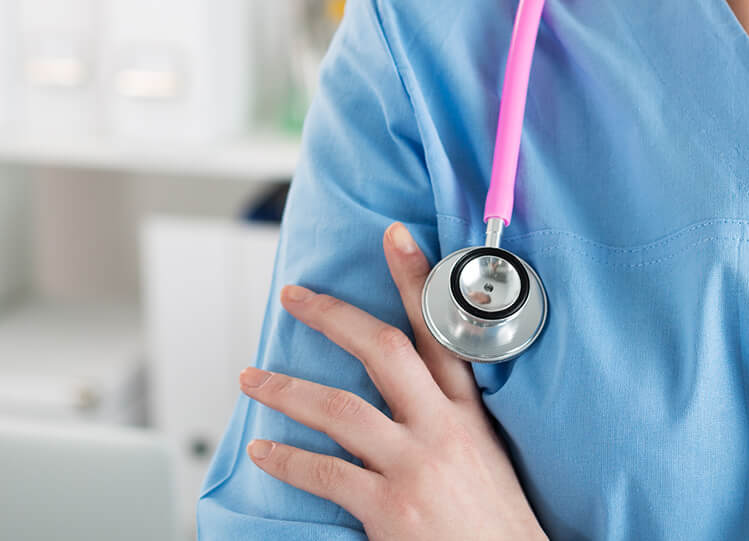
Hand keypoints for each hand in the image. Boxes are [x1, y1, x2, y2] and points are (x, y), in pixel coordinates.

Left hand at [237, 222, 546, 540]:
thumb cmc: (496, 526)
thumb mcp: (485, 457)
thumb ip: (449, 422)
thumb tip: (410, 399)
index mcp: (468, 414)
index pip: (442, 330)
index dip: (417, 280)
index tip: (394, 237)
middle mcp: (441, 430)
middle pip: (383, 350)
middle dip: (333, 316)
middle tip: (293, 297)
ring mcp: (414, 467)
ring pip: (340, 408)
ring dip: (288, 389)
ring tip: (252, 379)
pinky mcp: (390, 509)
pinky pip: (326, 473)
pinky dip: (288, 460)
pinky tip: (264, 451)